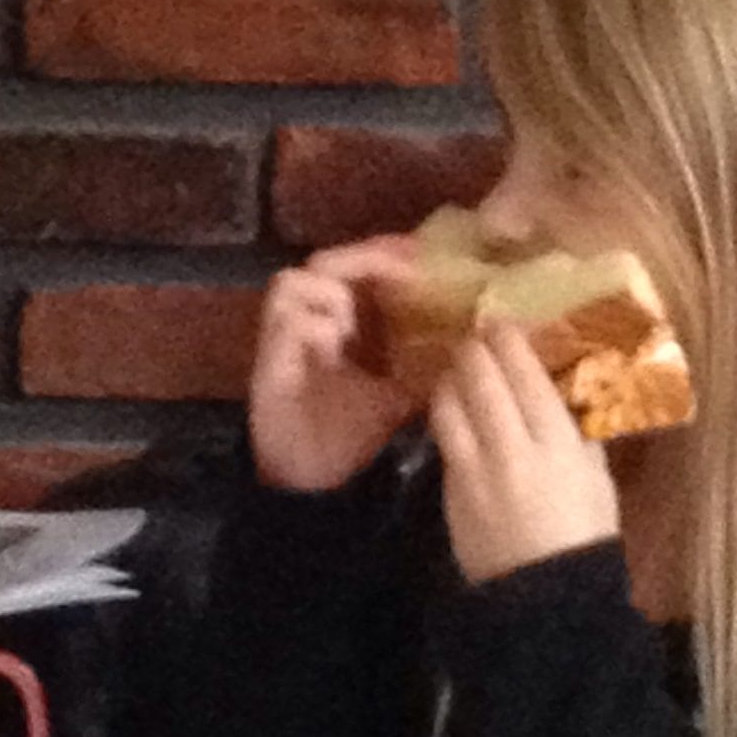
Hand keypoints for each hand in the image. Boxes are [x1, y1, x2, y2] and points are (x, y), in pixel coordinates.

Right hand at [250, 239, 421, 492]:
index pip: (356, 265)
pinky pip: (289, 322)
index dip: (385, 252)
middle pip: (325, 261)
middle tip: (405, 269)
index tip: (423, 255)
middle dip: (365, 258)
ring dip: (332, 293)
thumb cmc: (350, 436)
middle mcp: (304, 321)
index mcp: (335, 322)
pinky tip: (336, 349)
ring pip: (294, 281)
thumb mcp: (399, 392)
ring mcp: (281, 340)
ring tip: (356, 324)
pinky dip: (316, 327)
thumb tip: (468, 341)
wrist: (312, 484)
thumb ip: (423, 362)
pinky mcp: (268, 364)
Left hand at [431, 324, 619, 584]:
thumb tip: (562, 388)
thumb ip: (577, 430)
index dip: (508, 342)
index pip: (525, 376)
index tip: (501, 323)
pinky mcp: (451, 491)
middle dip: (474, 350)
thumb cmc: (584, 535)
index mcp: (558, 444)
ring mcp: (474, 471)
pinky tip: (453, 410)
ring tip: (457, 369)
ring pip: (451, 405)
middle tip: (473, 336)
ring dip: (451, 379)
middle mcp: (512, 450)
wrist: (545, 597)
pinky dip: (447, 416)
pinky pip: (446, 440)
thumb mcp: (596, 476)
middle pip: (482, 381)